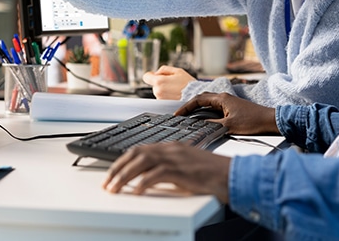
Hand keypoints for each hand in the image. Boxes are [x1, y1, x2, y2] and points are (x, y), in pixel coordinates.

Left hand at [103, 142, 229, 201]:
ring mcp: (176, 158)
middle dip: (117, 167)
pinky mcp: (181, 170)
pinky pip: (156, 174)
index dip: (123, 160)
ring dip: (124, 176)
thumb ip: (169, 168)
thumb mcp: (186, 167)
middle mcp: (171, 149)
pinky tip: (136, 191)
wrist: (231, 174)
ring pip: (141, 162)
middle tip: (107, 182)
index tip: (112, 172)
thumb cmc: (212, 174)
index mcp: (172, 146)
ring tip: (115, 188)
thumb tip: (149, 179)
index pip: (140, 149)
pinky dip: (143, 182)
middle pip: (136, 153)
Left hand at [143, 65, 194, 99]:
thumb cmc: (188, 84)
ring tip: (176, 89)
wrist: (196, 96)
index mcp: (159, 82)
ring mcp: (160, 100)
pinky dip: (167, 96)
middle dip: (161, 82)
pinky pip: (163, 98)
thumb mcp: (177, 71)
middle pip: (154, 84)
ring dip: (164, 90)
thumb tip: (156, 73)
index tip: (155, 75)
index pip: (146, 77)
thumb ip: (164, 69)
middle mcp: (158, 92)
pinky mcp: (164, 105)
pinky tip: (176, 95)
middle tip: (173, 82)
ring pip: (159, 91)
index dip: (151, 75)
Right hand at [176, 92, 278, 134]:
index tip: (178, 115)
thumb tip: (198, 126)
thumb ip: (212, 125)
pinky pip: (215, 108)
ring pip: (208, 104)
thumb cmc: (253, 122)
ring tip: (189, 118)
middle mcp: (224, 98)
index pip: (198, 100)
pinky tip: (204, 121)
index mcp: (222, 98)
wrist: (270, 121)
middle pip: (202, 99)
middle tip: (180, 116)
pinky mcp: (233, 109)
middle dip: (190, 107)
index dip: (186, 107)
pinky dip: (206, 113)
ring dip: (198, 110)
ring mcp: (229, 103)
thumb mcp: (229, 126)